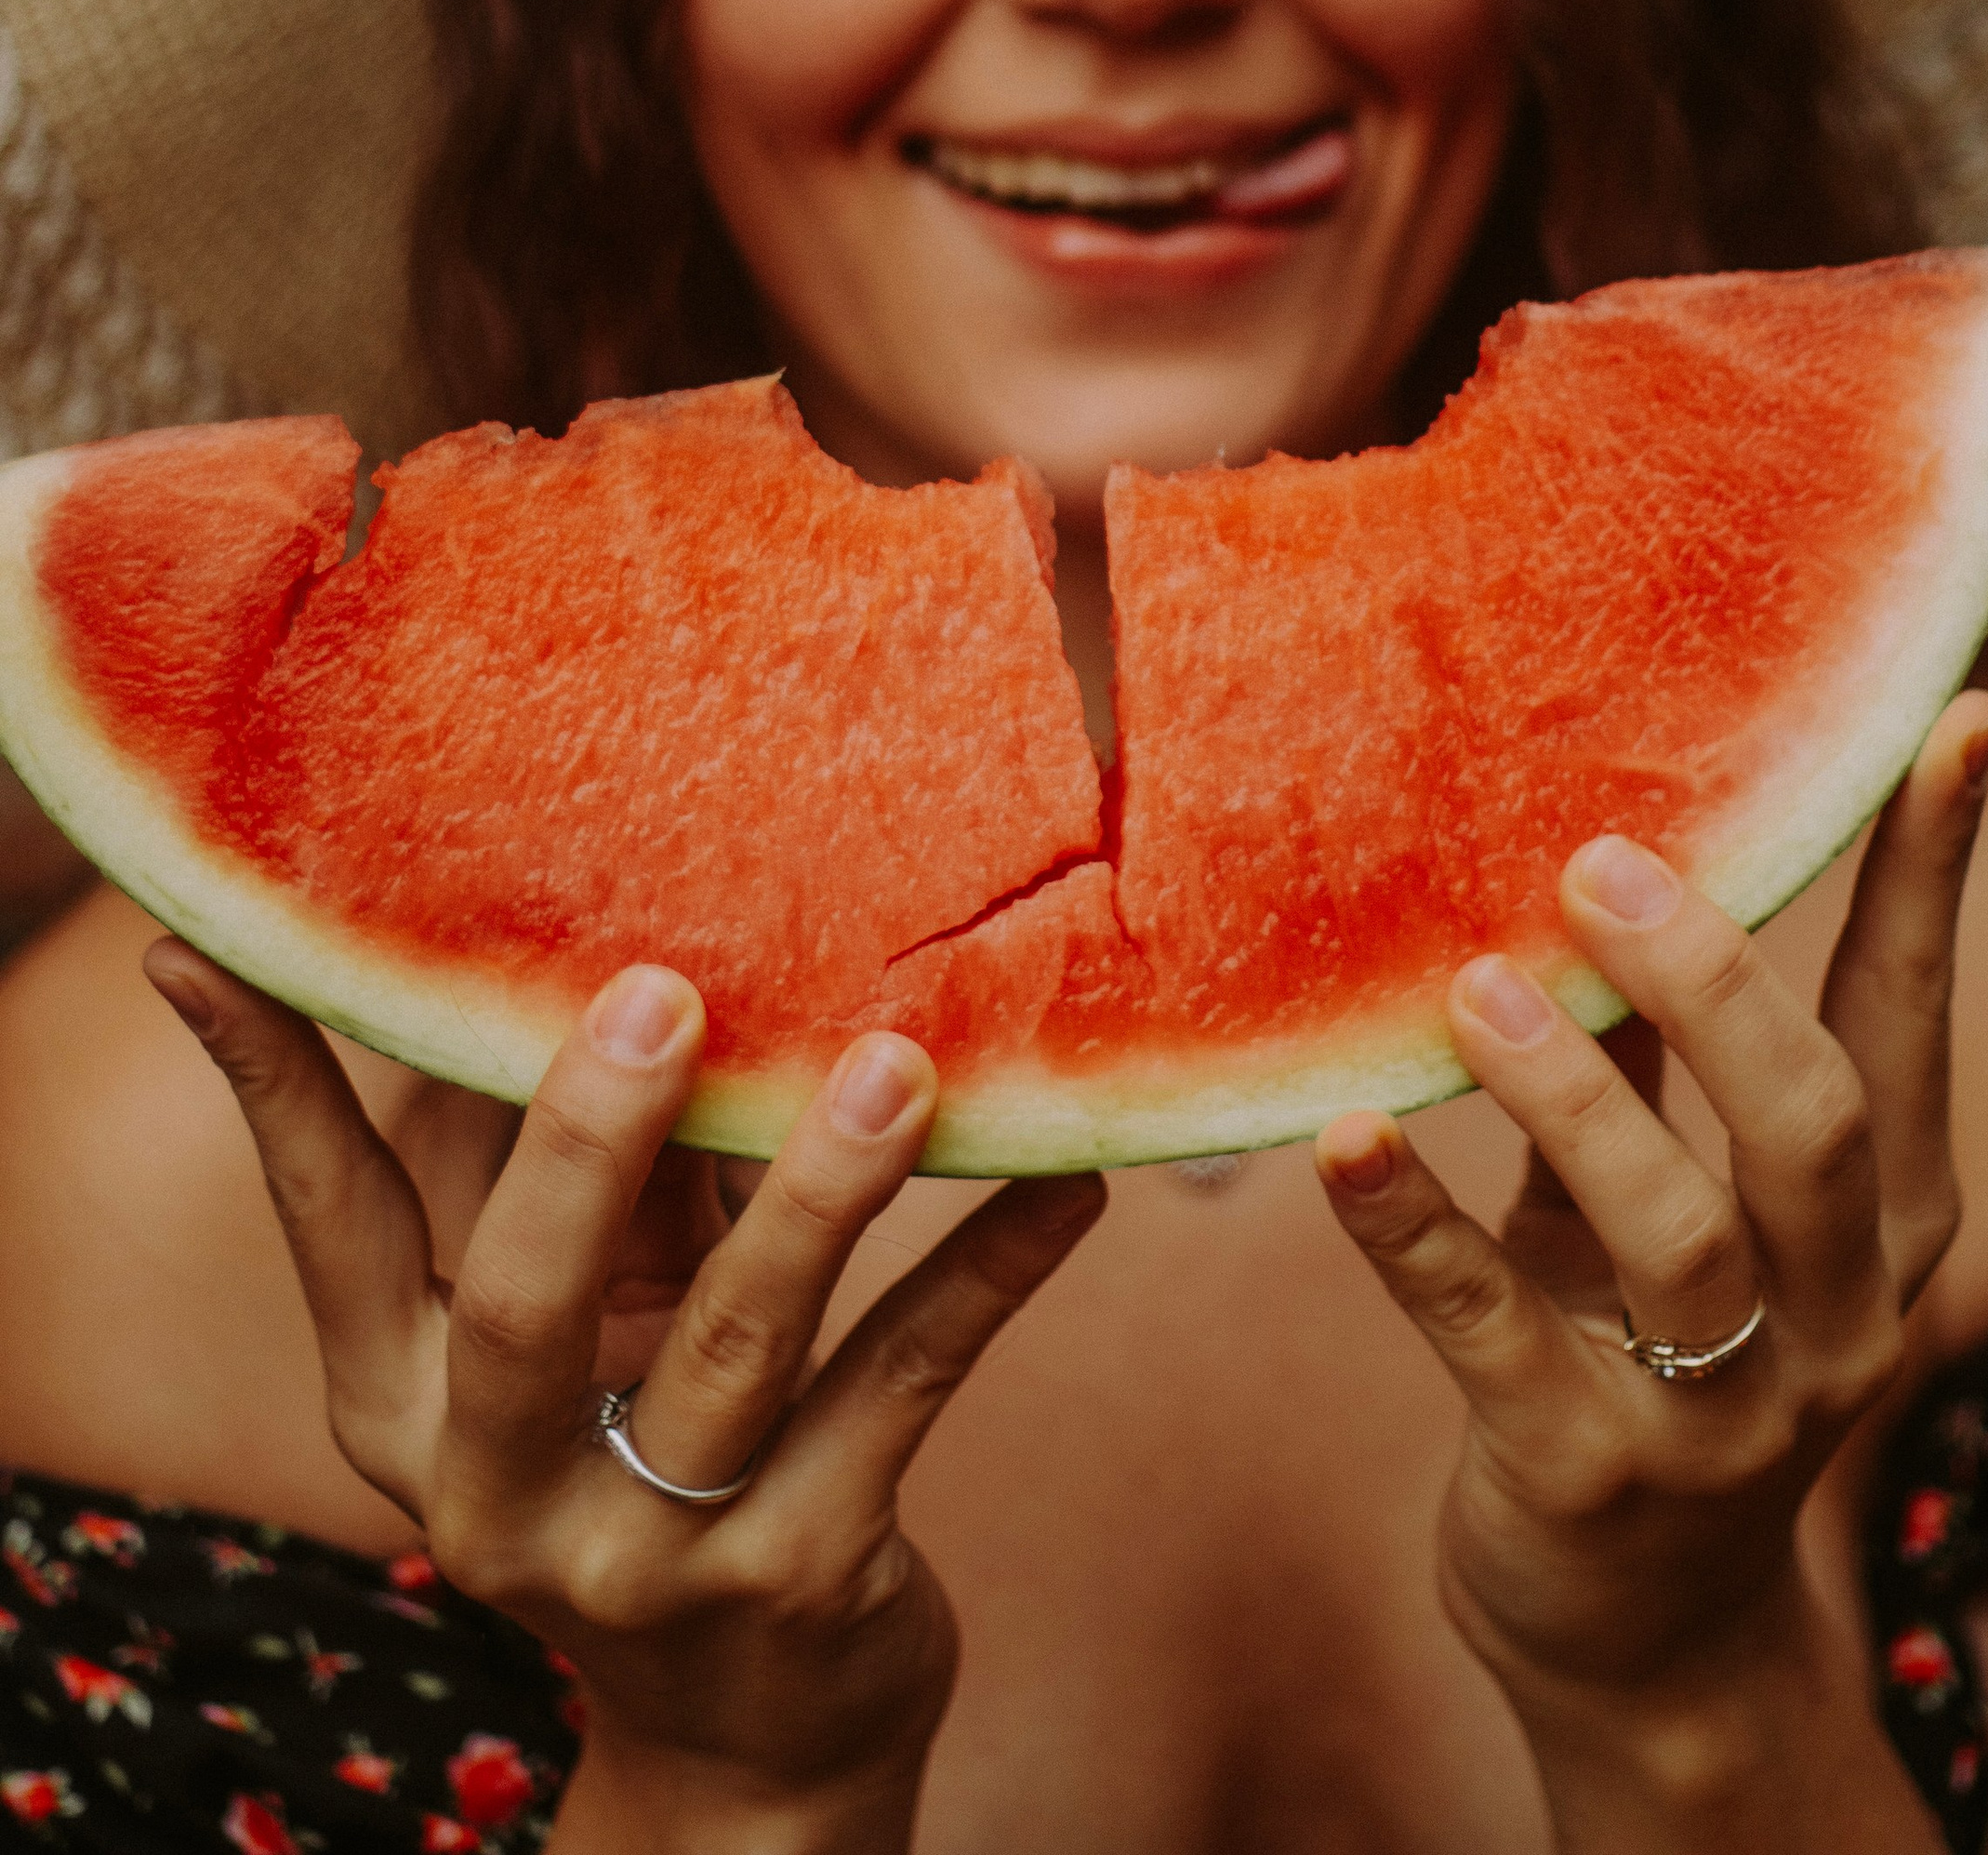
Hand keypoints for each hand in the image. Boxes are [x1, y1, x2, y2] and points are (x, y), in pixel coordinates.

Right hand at [144, 947, 1102, 1849]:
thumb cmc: (649, 1453)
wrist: (750, 1749)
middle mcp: (503, 1487)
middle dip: (589, 1143)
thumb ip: (596, 1180)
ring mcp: (656, 1551)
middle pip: (526, 1304)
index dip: (273, 1088)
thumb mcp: (585, 1338)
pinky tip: (1067, 1180)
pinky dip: (989, 1272)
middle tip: (659, 991)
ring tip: (898, 1065)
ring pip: (741, 1349)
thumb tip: (626, 943)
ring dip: (824, 1193)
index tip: (213, 947)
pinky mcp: (805, 1578)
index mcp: (409, 1405)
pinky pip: (905, 1390)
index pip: (329, 1222)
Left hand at [1316, 691, 1987, 1825]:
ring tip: (1475, 991)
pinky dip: (1415, 1232)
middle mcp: (1834, 1316)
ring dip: (1571, 1098)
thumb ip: (1681, 1058)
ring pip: (1673, 1232)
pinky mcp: (1585, 1477)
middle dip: (1712, 986)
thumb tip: (1626, 840)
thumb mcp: (1700, 1199)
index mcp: (1885, 1222)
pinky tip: (1343, 1145)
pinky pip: (1493, 1334)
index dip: (1935, 873)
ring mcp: (1722, 1414)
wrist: (1644, 1639)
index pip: (1914, 1018)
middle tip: (1599, 865)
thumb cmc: (1660, 1349)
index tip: (1959, 719)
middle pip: (1811, 1125)